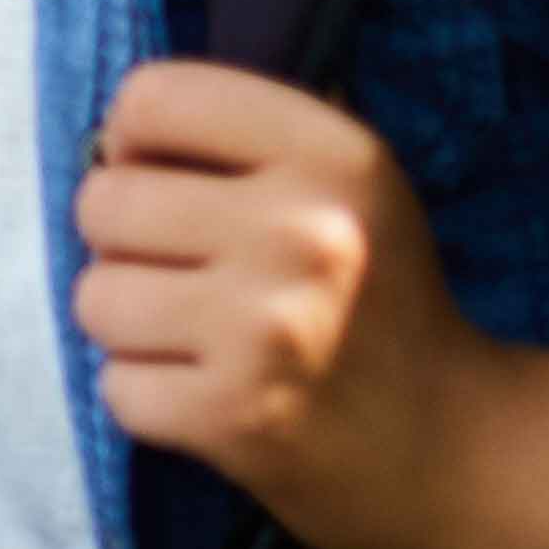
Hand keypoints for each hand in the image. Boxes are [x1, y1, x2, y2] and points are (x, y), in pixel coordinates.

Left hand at [72, 58, 502, 548]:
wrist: (454, 450)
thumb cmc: (374, 300)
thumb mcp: (345, 185)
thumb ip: (237, 140)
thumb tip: (105, 141)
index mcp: (334, 156)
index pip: (152, 99)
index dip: (133, 141)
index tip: (166, 180)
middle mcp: (303, 232)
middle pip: (103, 200)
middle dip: (125, 242)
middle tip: (191, 274)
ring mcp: (266, 328)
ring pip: (94, 296)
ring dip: (130, 324)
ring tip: (200, 337)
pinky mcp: (235, 416)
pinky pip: (116, 384)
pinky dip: (148, 396)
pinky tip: (211, 395)